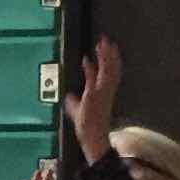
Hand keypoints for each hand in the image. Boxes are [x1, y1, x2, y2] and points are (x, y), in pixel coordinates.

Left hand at [64, 36, 121, 158]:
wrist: (93, 137)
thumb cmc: (88, 127)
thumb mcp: (77, 111)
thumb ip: (73, 102)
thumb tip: (68, 96)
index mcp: (102, 94)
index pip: (104, 74)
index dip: (103, 63)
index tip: (99, 52)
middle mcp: (104, 91)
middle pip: (110, 68)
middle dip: (109, 54)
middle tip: (106, 41)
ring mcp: (102, 92)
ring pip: (108, 70)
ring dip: (106, 56)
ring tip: (104, 44)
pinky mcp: (96, 95)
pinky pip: (98, 78)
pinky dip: (94, 68)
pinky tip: (87, 59)